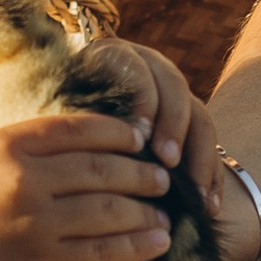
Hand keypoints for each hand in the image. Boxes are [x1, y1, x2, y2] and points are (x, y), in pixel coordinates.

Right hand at [0, 115, 169, 260]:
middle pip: (104, 167)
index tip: (142, 139)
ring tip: (165, 215)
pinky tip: (155, 244)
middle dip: (142, 173)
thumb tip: (81, 147)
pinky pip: (102, 250)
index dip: (121, 132)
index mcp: (8, 142)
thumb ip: (25, 150)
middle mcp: (24, 175)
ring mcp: (34, 219)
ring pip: (110, 209)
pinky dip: (135, 246)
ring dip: (146, 212)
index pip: (82, 128)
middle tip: (164, 179)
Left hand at [65, 36, 219, 210]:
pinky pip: (208, 144)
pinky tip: (209, 204)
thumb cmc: (50, 124)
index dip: (141, 98)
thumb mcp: (54, 119)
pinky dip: (211, 174)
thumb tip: (84, 148)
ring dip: (200, 156)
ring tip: (195, 194)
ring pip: (198, 115)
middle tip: (168, 162)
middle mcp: (149, 67)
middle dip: (174, 126)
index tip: (140, 134)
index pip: (134, 66)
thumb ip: (70, 126)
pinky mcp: (189, 121)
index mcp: (111, 57)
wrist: (69, 125)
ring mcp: (172, 94)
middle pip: (173, 86)